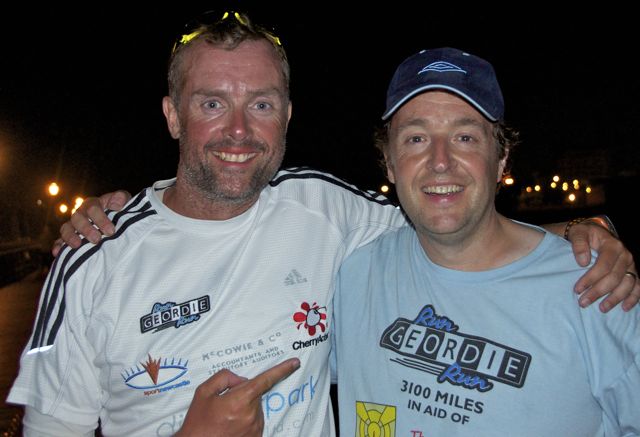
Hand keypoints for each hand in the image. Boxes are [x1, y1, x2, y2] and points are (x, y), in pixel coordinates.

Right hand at [52, 190, 130, 256]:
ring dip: (70, 236)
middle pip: (78, 218)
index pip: (93, 208)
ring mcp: (73, 225)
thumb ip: (122, 198)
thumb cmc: (121, 211)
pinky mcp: (68, 238)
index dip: (100, 219)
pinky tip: (57, 253)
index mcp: (93, 204)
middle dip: (86, 229)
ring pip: (66, 228)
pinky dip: (57, 246)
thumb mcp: (125, 202)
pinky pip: (59, 241)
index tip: (111, 231)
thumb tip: (116, 206)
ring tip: (77, 245)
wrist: (117, 223)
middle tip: (97, 239)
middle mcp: (81, 213)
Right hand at [175, 358, 299, 436]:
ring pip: (255, 408)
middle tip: (224, 404)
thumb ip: (224, 377)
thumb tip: (239, 380)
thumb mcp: (204, 392)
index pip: (266, 380)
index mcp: (241, 400)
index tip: (294, 363)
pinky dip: (244, 420)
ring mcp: (255, 428)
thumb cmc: (198, 423)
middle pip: (255, 394)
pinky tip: (230, 426)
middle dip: (243, 394)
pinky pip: (254, 421)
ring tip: (224, 418)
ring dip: (243, 408)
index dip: (282, 369)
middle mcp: (252, 415)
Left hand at [567, 221, 638, 311]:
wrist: (594, 233)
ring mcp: (631, 265)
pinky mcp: (632, 272)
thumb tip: (583, 262)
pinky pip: (637, 287)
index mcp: (613, 245)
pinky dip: (633, 298)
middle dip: (598, 292)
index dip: (591, 279)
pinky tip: (625, 308)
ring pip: (627, 284)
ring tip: (601, 309)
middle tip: (583, 302)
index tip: (577, 289)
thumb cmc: (584, 234)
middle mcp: (625, 256)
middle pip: (614, 277)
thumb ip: (579, 244)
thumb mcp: (578, 233)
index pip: (603, 265)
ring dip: (615, 298)